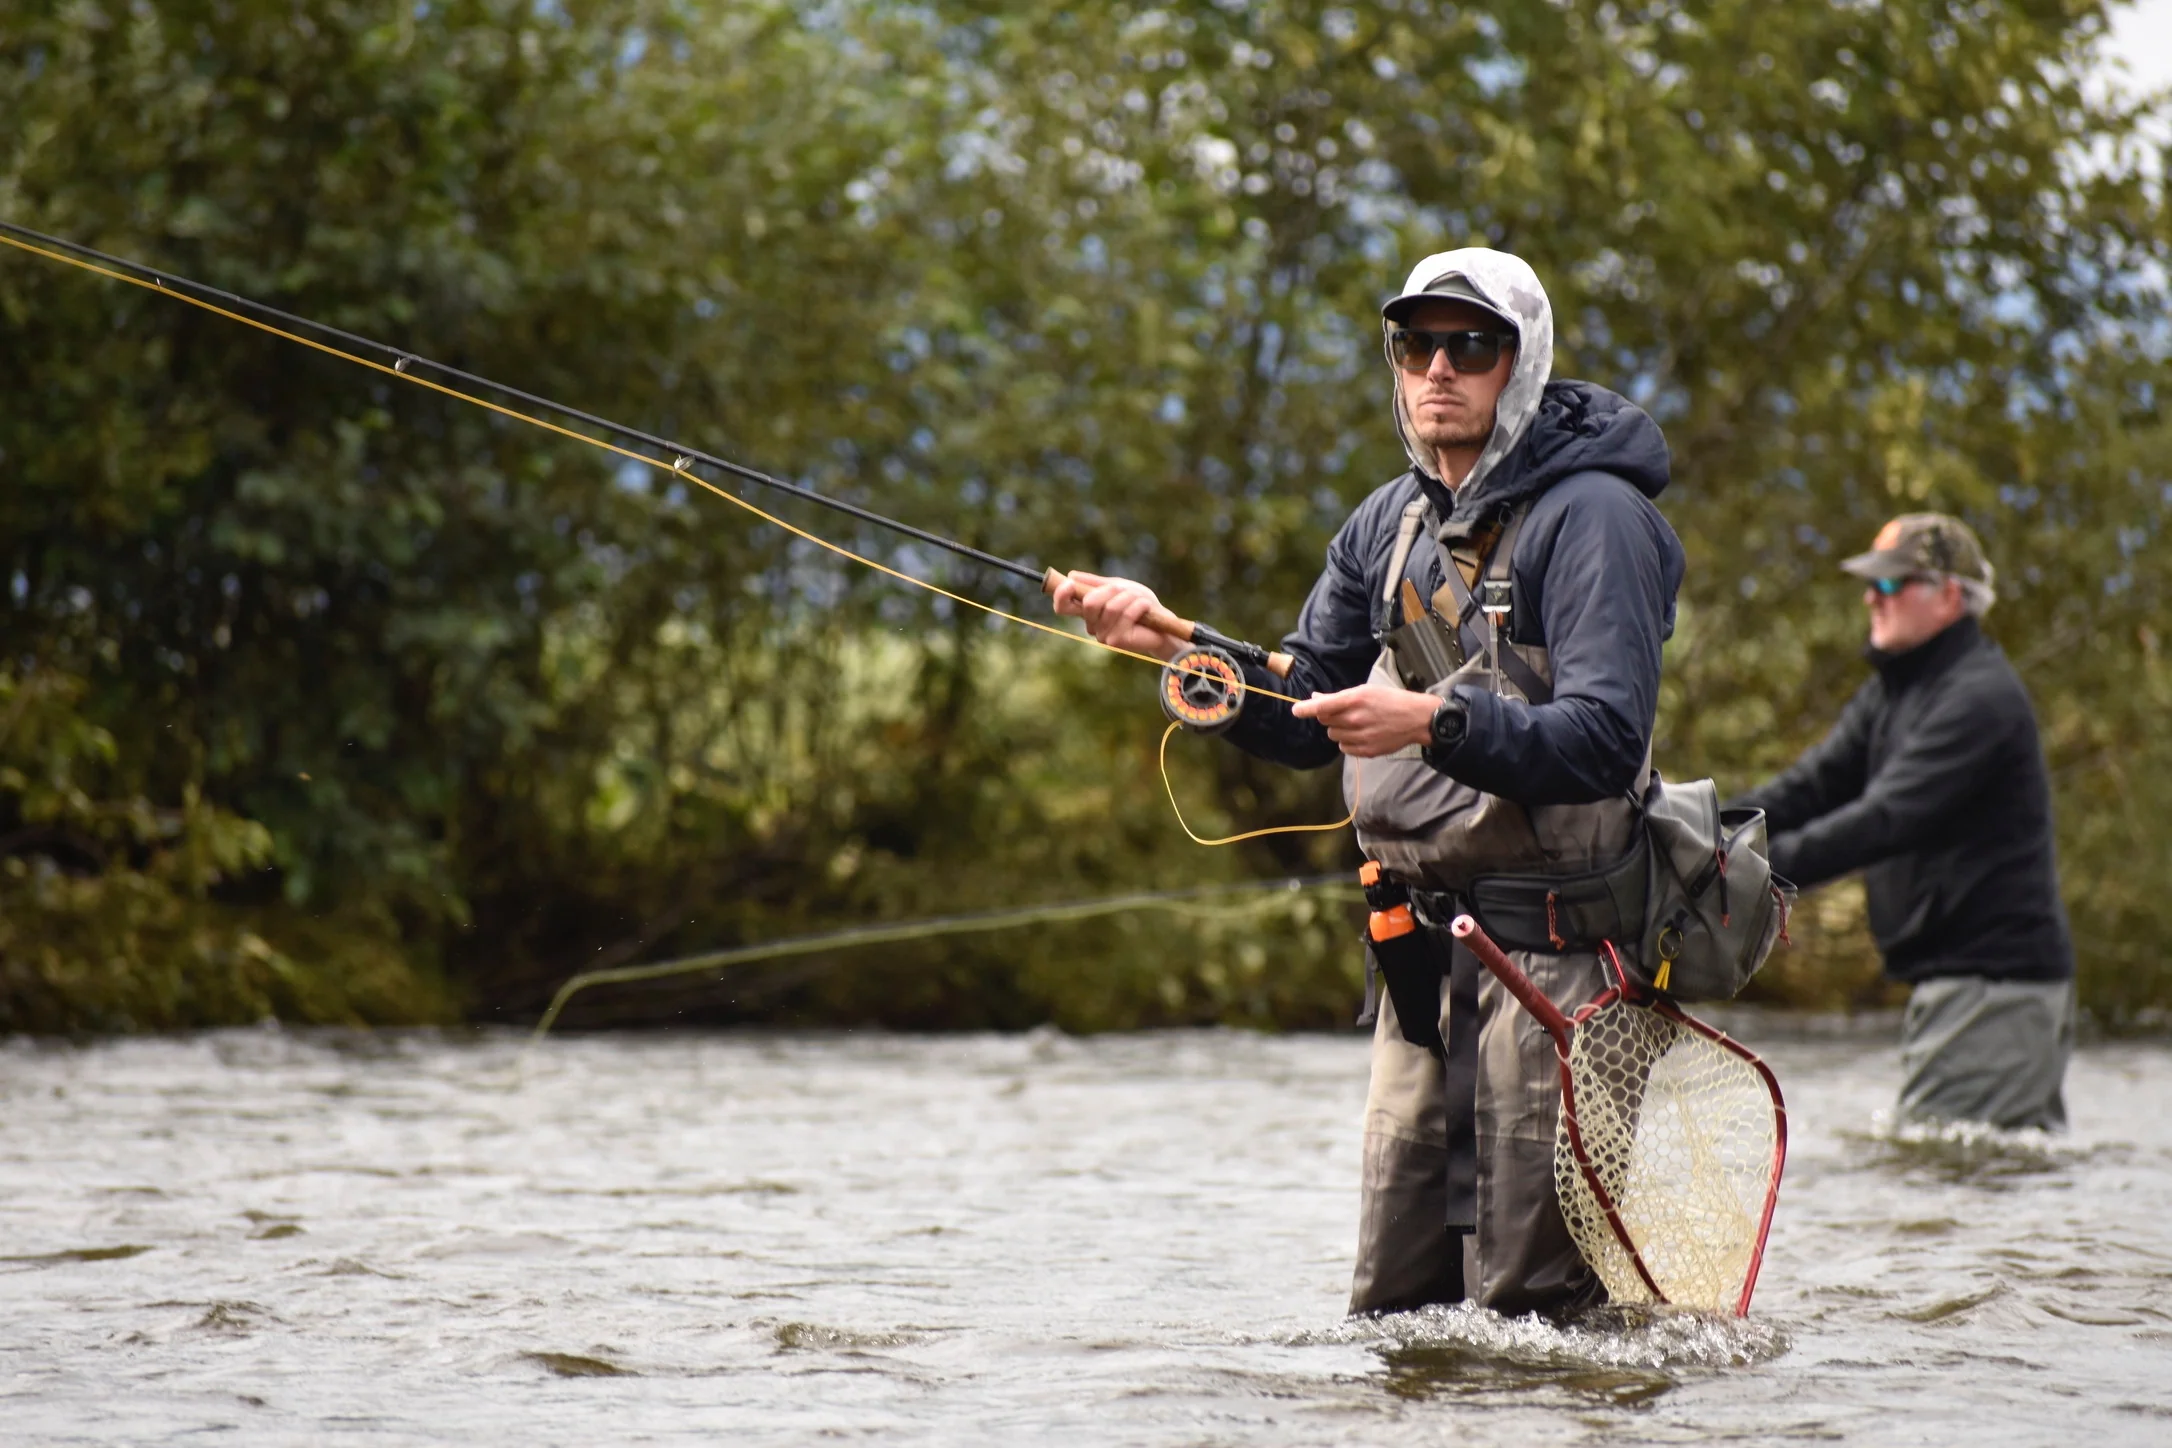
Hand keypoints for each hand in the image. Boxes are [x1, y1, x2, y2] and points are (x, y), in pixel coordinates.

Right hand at [1048, 570, 1182, 660]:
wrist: (1162, 622)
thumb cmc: (1140, 605)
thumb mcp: (1118, 587)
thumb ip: (1096, 583)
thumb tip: (1071, 575)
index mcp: (1088, 612)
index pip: (1063, 607)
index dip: (1061, 595)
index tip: (1069, 584)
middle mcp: (1092, 625)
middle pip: (1090, 602)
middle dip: (1110, 590)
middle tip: (1125, 590)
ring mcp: (1103, 635)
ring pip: (1111, 607)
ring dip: (1129, 597)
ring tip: (1141, 600)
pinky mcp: (1117, 641)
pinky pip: (1126, 614)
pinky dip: (1139, 605)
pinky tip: (1146, 607)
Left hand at [1292, 683, 1441, 757]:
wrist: (1416, 719)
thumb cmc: (1390, 701)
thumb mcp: (1365, 691)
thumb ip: (1339, 697)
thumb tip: (1315, 697)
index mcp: (1355, 700)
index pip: (1323, 706)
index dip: (1306, 708)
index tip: (1296, 710)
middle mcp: (1356, 719)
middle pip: (1325, 721)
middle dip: (1329, 717)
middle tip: (1344, 713)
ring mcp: (1361, 736)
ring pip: (1333, 736)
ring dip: (1338, 730)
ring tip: (1356, 724)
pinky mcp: (1367, 751)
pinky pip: (1344, 748)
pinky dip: (1347, 742)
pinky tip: (1361, 735)